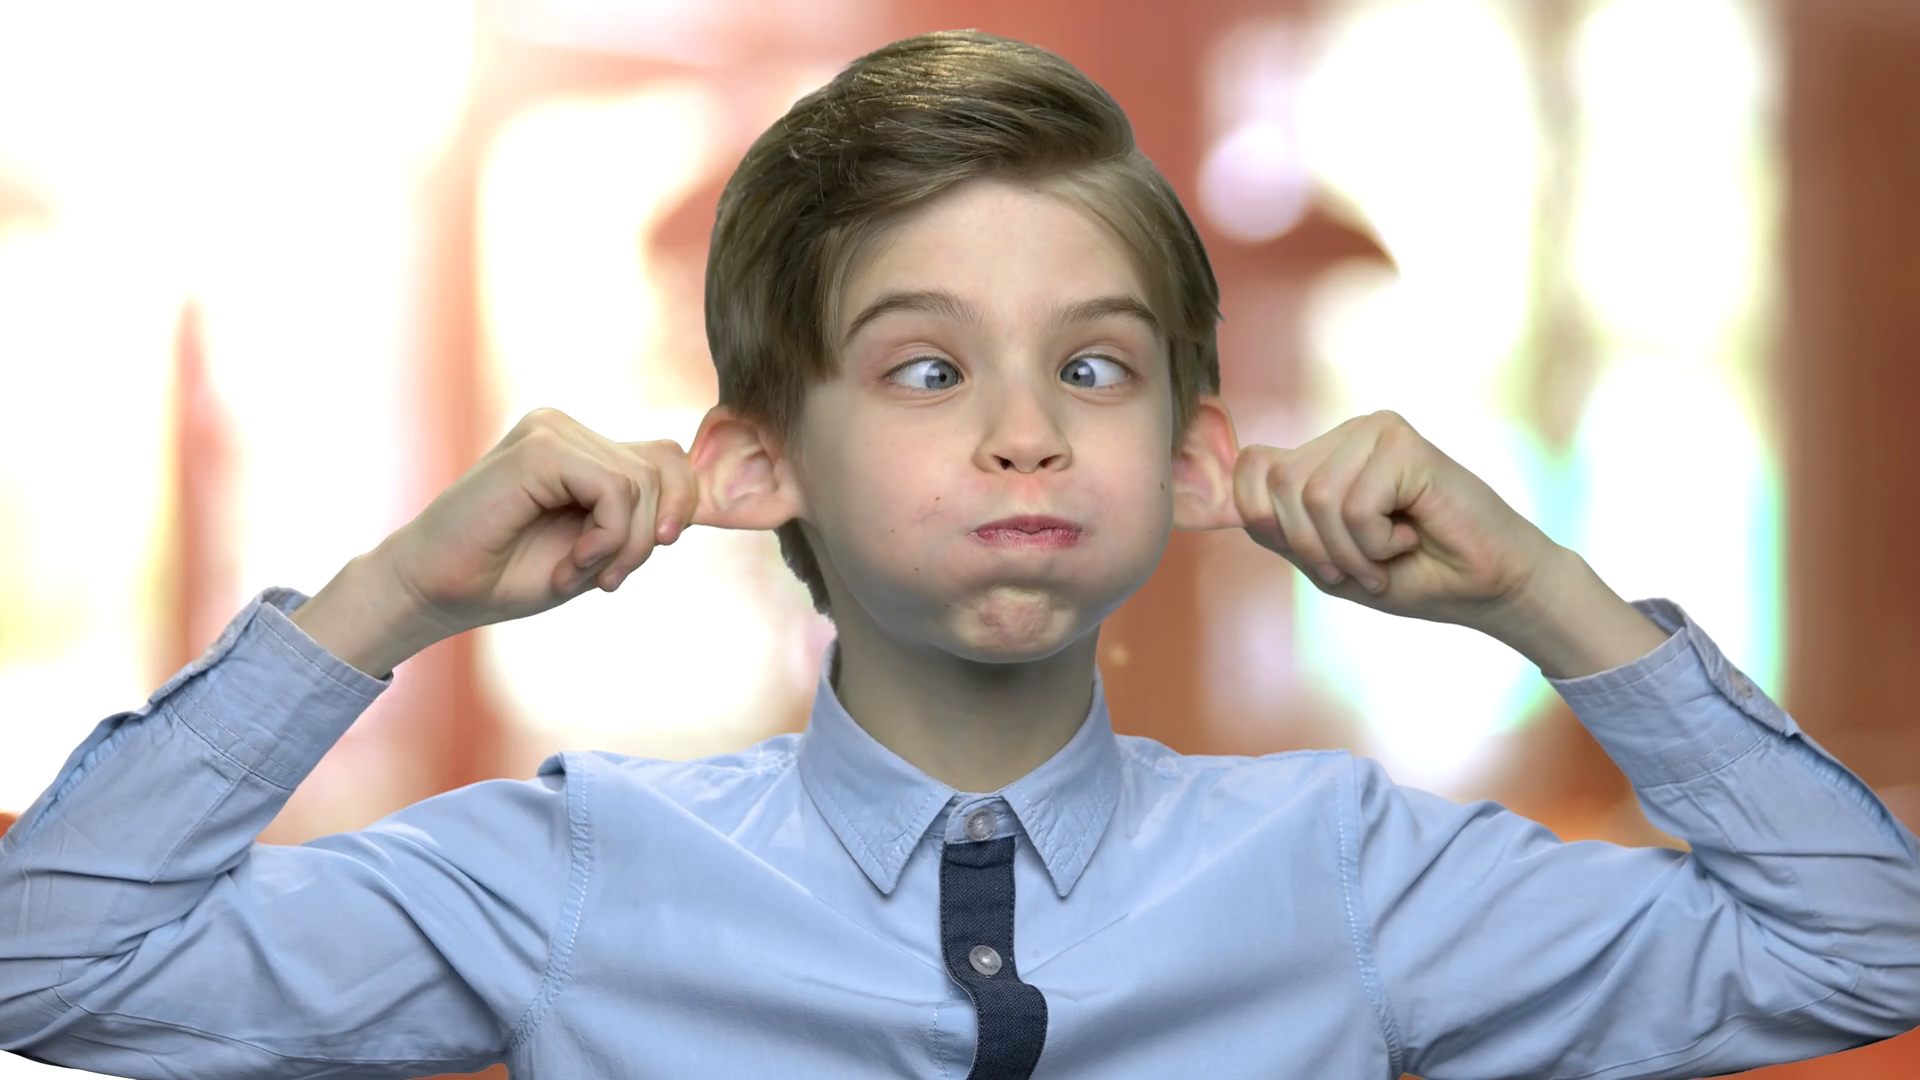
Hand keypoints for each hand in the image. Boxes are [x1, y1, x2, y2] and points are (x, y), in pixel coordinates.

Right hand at [375, 407, 705, 640]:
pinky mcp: (539, 449)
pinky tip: (573, 563)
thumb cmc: (508, 575)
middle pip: (662, 469)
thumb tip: (702, 500)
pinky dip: (606, 537)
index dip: (682, 504)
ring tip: (578, 572)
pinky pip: (614, 489)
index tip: (658, 549)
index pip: (667, 456)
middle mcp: (565, 429)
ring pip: (642, 483)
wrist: (434, 591)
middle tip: (605, 579)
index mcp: (580, 447)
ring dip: (622, 545)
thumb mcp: (597, 548)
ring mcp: (550, 432)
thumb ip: (641, 519)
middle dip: (646, 537)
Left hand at [1227, 410, 1563, 632]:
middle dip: (1314, 546)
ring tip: (1389, 553)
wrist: (1487, 588)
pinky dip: (1375, 543)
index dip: (1271, 525)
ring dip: (1349, 550)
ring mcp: (1376, 431)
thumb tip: (1215, 493)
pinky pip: (1353, 505)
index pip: (1251, 467)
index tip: (1323, 559)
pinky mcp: (1405, 445)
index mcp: (1323, 455)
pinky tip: (1411, 537)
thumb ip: (1273, 525)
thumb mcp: (1323, 558)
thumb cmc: (1411, 575)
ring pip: (1313, 498)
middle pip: (1277, 487)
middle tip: (1363, 565)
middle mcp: (1346, 433)